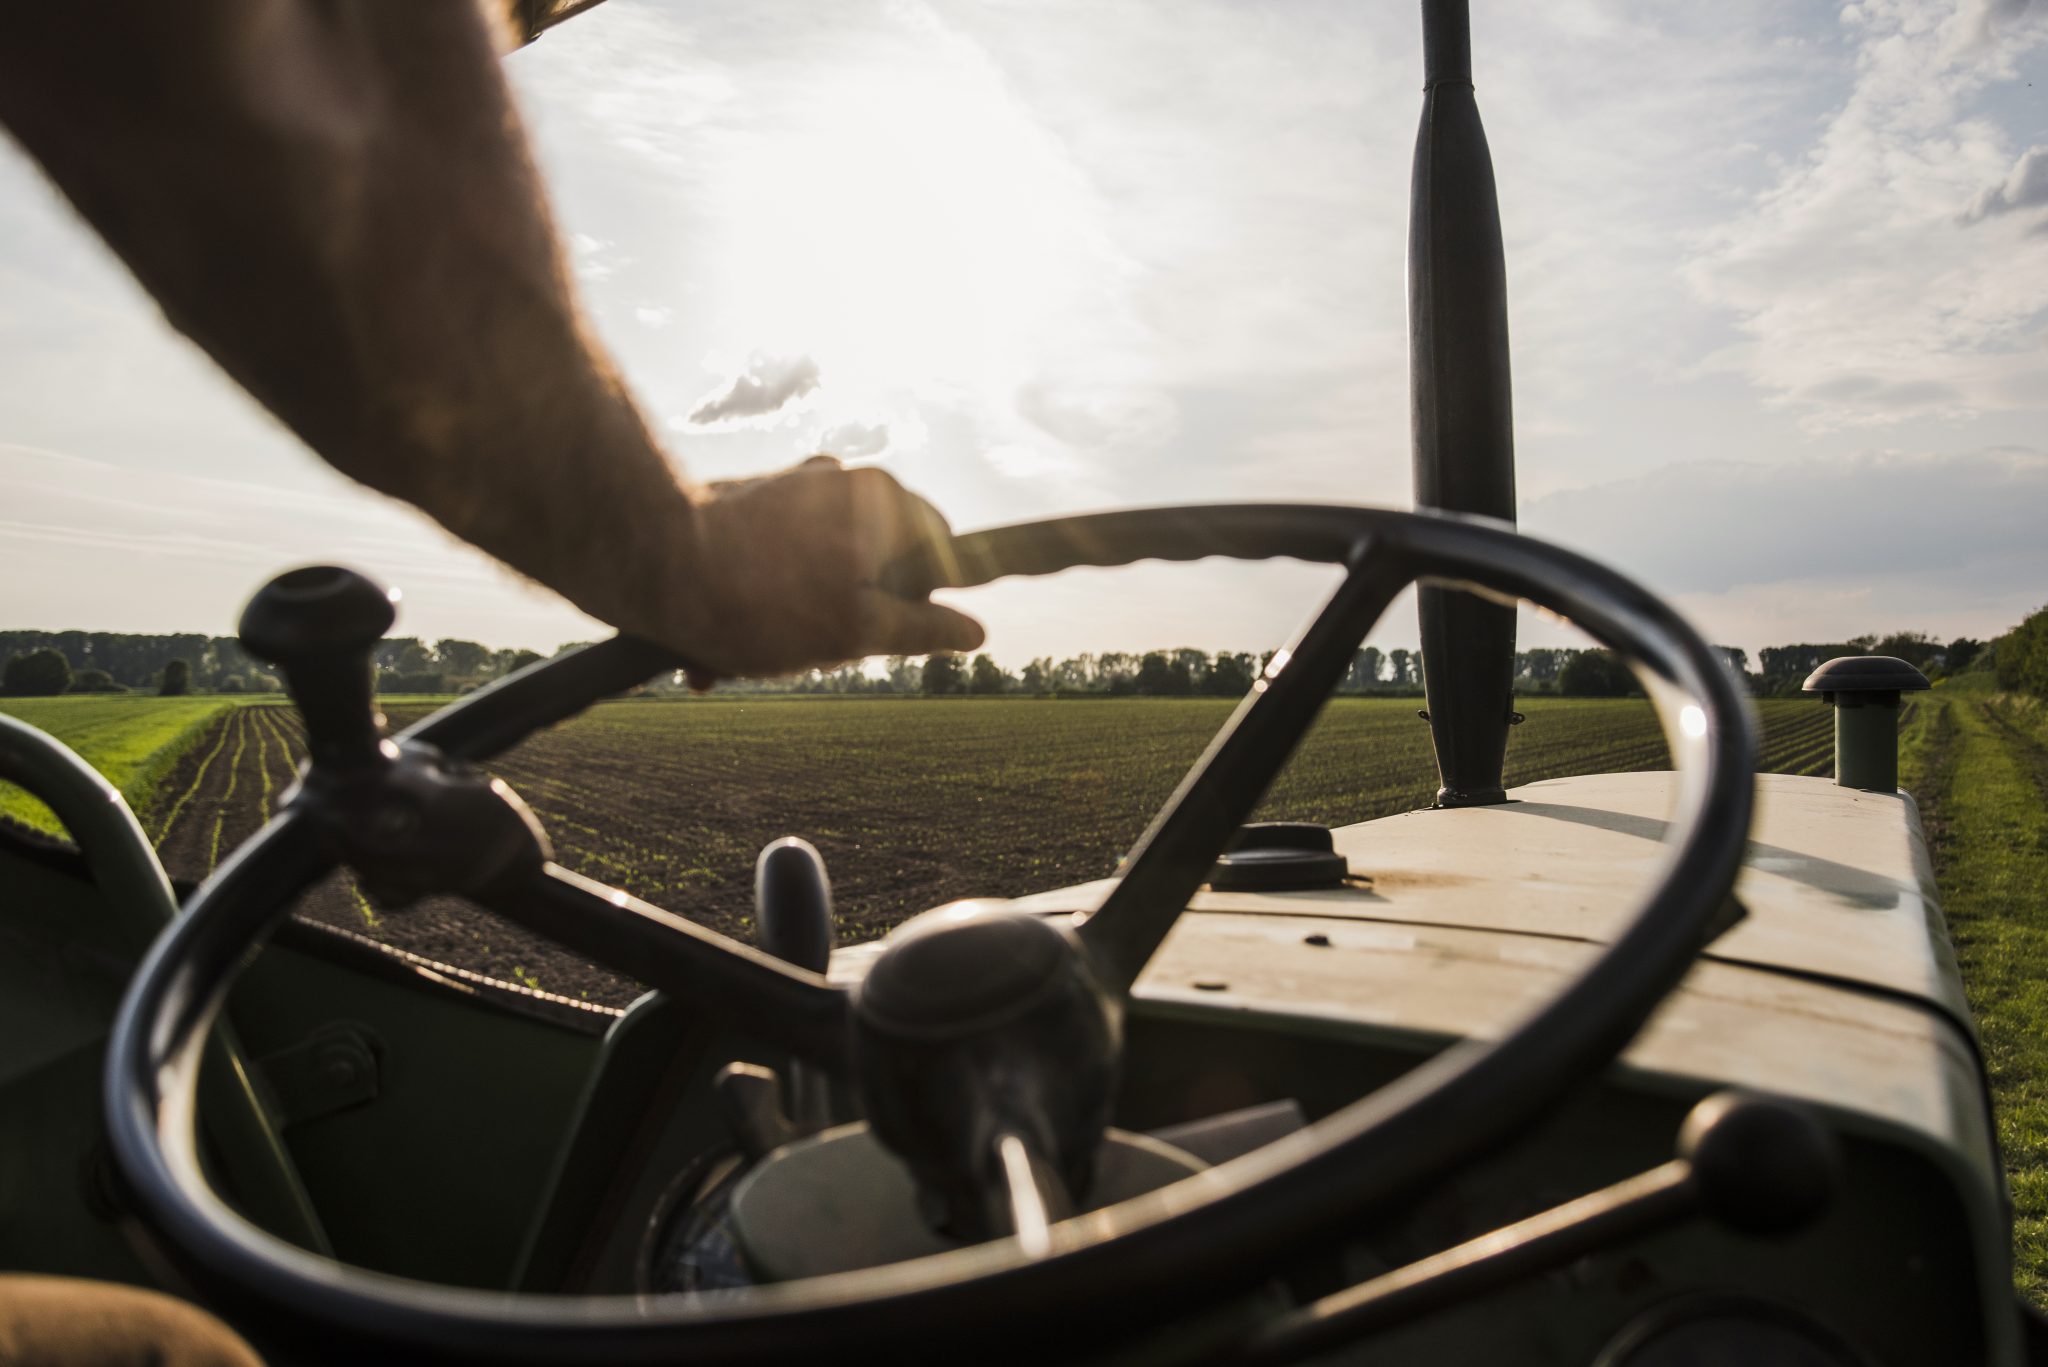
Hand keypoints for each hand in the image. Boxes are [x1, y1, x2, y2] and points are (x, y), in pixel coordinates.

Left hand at [676, 456, 983, 687]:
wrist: (642, 558)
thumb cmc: (756, 600)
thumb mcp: (854, 630)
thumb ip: (921, 630)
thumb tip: (973, 632)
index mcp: (881, 499)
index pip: (940, 548)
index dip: (923, 603)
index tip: (887, 637)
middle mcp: (839, 479)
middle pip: (876, 562)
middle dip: (847, 617)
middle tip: (808, 660)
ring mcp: (791, 488)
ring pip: (822, 569)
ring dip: (796, 620)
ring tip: (744, 660)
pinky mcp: (747, 504)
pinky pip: (778, 561)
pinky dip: (760, 601)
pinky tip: (717, 647)